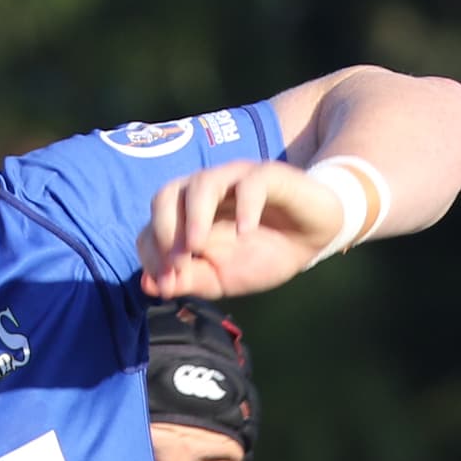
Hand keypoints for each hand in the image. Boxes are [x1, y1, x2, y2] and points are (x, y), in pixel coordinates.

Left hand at [137, 160, 347, 297]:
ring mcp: (235, 179)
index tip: (165, 282)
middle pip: (166, 194)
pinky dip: (243, 207)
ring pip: (202, 183)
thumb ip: (187, 280)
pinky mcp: (268, 175)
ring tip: (197, 247)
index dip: (152, 253)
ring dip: (194, 218)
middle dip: (163, 230)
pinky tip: (244, 231)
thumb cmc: (263, 254)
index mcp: (188, 214)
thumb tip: (148, 284)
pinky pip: (250, 183)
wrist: (312, 239)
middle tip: (177, 262)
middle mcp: (205, 191)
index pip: (153, 225)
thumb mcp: (222, 278)